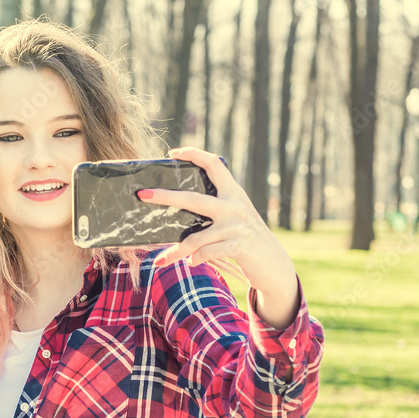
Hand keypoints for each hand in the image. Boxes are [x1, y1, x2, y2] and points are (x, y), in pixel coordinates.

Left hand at [137, 147, 299, 327]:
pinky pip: (205, 253)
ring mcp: (236, 226)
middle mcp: (234, 206)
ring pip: (195, 237)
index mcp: (233, 193)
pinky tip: (191, 263)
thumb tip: (179, 207)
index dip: (194, 154)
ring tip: (162, 260)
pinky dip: (195, 260)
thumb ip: (216, 209)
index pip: (214, 164)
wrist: (274, 265)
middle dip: (166, 197)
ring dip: (176, 250)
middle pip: (193, 199)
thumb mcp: (236, 217)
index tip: (173, 152)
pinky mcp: (238, 246)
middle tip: (144, 194)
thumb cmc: (247, 240)